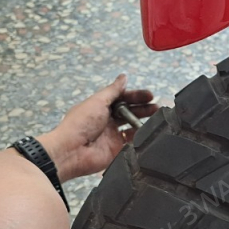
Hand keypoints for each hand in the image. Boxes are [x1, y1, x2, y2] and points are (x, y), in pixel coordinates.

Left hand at [39, 74, 156, 180]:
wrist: (71, 151)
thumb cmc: (80, 123)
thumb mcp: (97, 101)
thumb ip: (113, 90)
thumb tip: (123, 77)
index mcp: (101, 107)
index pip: (123, 98)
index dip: (136, 96)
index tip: (149, 95)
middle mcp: (108, 120)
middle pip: (129, 111)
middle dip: (143, 108)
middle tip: (156, 106)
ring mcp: (113, 135)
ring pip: (132, 126)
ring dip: (144, 121)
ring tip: (157, 118)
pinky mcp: (117, 150)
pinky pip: (132, 143)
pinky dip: (140, 137)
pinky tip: (148, 132)